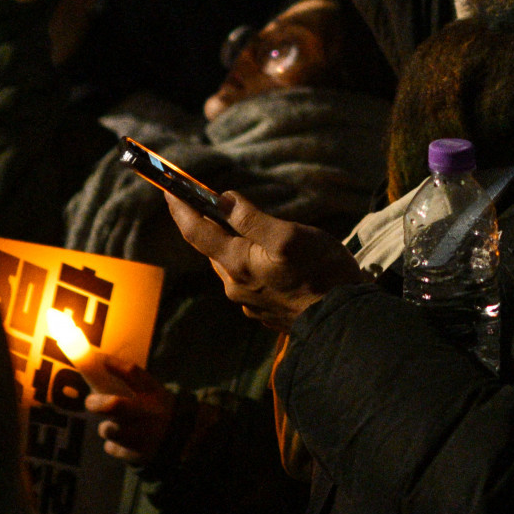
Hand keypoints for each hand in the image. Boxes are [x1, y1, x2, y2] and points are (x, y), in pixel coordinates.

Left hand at [84, 356, 176, 463]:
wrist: (181, 442)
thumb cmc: (157, 411)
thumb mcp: (153, 394)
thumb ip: (131, 384)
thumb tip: (99, 364)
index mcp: (154, 393)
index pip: (133, 374)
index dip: (115, 366)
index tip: (101, 361)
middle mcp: (149, 413)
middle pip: (116, 405)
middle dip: (97, 403)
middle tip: (90, 401)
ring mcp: (144, 435)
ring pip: (110, 430)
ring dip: (107, 428)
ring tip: (113, 427)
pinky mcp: (138, 455)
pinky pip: (112, 448)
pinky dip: (114, 446)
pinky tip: (126, 444)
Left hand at [163, 189, 370, 330]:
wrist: (345, 324)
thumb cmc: (322, 274)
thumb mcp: (289, 236)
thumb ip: (252, 219)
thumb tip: (224, 199)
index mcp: (237, 264)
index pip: (196, 231)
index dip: (180, 208)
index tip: (168, 189)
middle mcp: (236, 286)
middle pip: (215, 249)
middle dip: (211, 226)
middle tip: (215, 204)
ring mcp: (251, 303)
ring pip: (234, 266)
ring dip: (237, 247)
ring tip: (257, 233)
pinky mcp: (268, 313)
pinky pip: (253, 282)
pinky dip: (255, 265)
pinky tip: (277, 263)